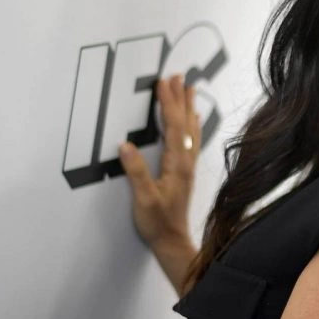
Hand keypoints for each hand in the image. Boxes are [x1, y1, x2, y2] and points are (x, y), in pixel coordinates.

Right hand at [119, 74, 201, 248]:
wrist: (173, 242)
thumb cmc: (158, 223)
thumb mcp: (143, 199)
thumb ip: (135, 172)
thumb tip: (125, 145)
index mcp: (176, 165)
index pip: (172, 127)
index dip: (168, 104)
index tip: (164, 83)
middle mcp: (186, 163)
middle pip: (184, 124)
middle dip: (180, 98)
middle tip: (179, 76)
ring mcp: (188, 167)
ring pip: (190, 130)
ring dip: (188, 108)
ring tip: (190, 89)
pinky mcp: (186, 173)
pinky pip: (191, 142)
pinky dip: (191, 126)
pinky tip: (193, 121)